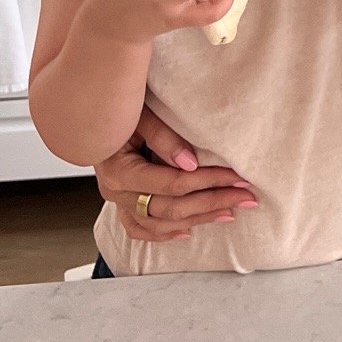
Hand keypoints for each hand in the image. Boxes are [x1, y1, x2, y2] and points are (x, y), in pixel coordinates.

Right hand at [95, 107, 255, 242]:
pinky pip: (140, 228)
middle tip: (246, 197)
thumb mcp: (141, 114)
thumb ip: (163, 138)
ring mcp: (117, 201)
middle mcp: (116, 192)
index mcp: (120, 171)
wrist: (95, 110)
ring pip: (160, 223)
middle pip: (171, 208)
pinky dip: (164, 233)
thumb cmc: (118, 107)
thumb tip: (191, 163)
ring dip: (197, 219)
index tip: (238, 177)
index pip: (173, 184)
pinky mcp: (121, 202)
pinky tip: (188, 231)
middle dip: (213, 202)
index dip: (209, 182)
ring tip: (229, 212)